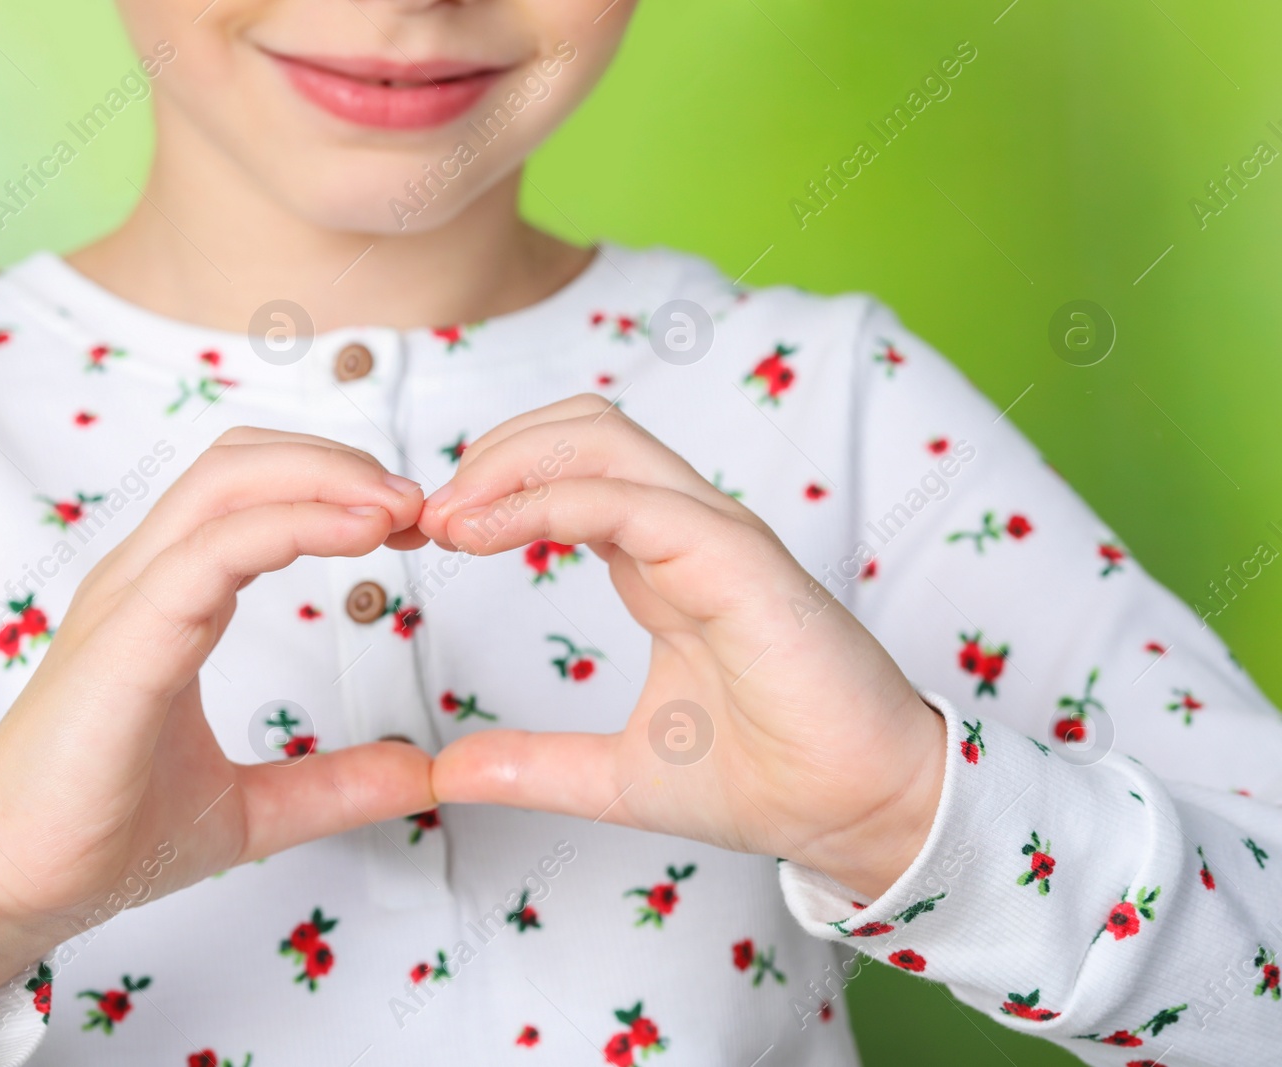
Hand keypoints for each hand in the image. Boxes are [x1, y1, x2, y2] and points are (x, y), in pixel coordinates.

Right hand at [0, 429, 435, 1026]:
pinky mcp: (123, 644)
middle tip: (417, 502)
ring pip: (226, 483)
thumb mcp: (253, 807)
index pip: (248, 493)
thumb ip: (334, 784)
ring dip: (324, 476)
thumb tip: (420, 775)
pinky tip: (359, 537)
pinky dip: (292, 527)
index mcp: (168, 599)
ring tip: (399, 508)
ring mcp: (128, 602)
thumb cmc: (104, 835)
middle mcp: (144, 580)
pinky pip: (211, 555)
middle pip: (240, 461)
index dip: (332, 485)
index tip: (410, 522)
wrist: (14, 891)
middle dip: (337, 459)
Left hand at [420, 396, 945, 898]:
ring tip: (446, 518)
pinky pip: (631, 499)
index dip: (488, 488)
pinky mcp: (736, 559)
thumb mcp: (615, 775)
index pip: (567, 472)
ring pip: (601, 437)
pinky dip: (546, 501)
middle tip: (426, 519)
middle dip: (489, 453)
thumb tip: (447, 771)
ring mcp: (714, 536)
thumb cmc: (765, 780)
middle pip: (578, 428)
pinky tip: (484, 536)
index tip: (423, 537)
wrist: (858, 815)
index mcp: (661, 561)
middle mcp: (685, 531)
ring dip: (508, 462)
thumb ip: (533, 764)